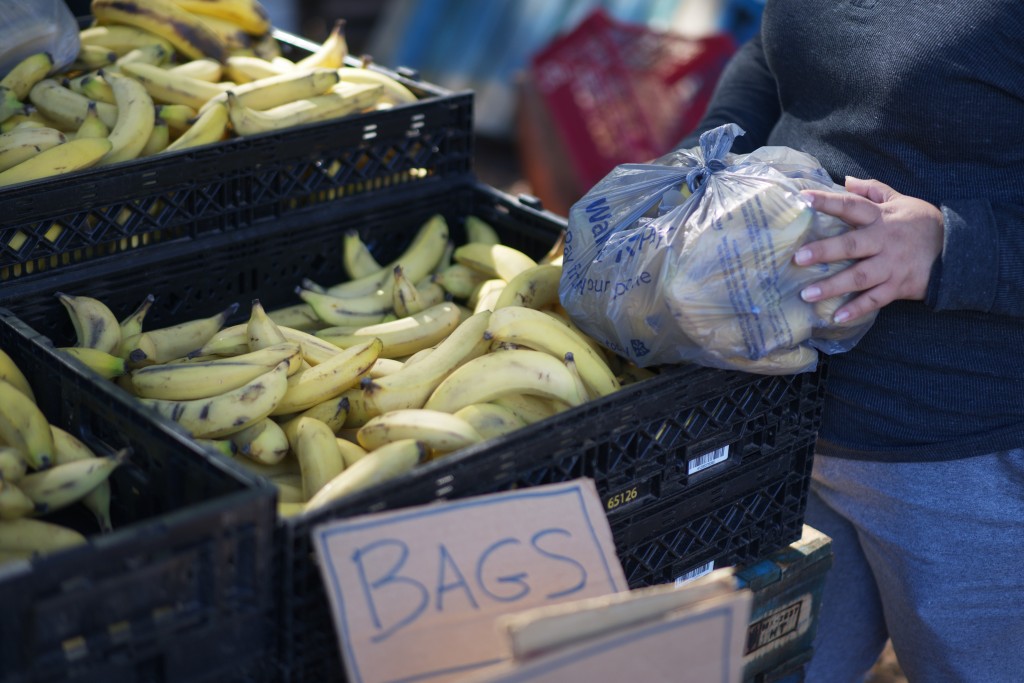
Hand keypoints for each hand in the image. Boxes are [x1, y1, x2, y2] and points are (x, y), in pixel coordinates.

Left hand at [794, 176, 943, 322]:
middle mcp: (884, 241)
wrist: (958, 250)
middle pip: (851, 245)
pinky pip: (875, 300)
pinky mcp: (899, 286)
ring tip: (806, 294)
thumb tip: (847, 180)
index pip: (852, 206)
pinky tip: (836, 317)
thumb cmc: (921, 224)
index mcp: (881, 218)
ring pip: (859, 277)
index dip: (828, 201)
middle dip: (825, 251)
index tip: (803, 198)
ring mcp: (891, 265)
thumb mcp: (901, 201)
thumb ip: (873, 191)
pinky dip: (857, 309)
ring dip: (833, 286)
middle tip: (798, 258)